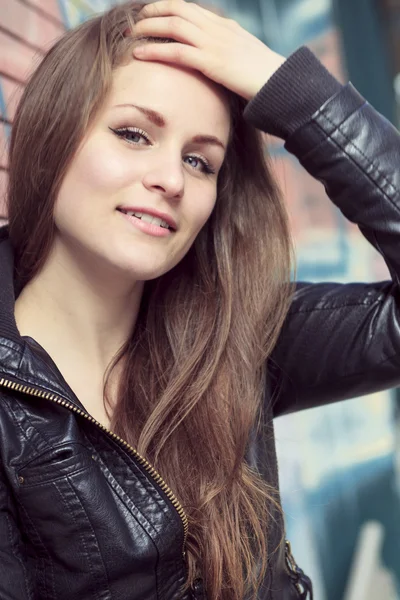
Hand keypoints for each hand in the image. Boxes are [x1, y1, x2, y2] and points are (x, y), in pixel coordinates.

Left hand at [132, 0, 285, 100]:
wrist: (283, 86)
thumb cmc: (266, 79)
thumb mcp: (245, 60)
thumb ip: (227, 55)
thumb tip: (214, 65)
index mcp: (226, 26)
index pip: (191, 9)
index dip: (168, 8)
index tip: (153, 14)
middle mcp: (218, 29)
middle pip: (178, 10)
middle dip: (153, 12)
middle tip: (135, 21)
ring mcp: (215, 44)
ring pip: (173, 26)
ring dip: (148, 27)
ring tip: (131, 33)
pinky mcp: (213, 62)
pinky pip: (177, 52)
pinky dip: (155, 50)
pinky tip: (138, 53)